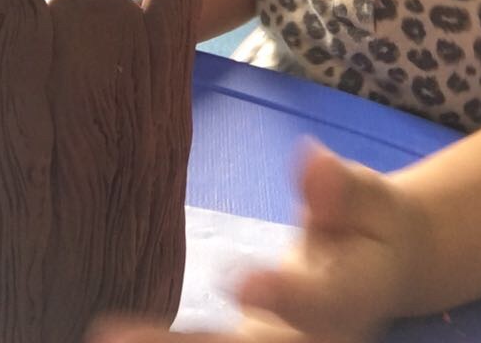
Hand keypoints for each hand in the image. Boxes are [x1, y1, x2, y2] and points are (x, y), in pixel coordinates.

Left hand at [94, 142, 422, 342]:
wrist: (377, 275)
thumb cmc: (366, 225)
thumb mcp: (368, 200)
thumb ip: (339, 189)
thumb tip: (311, 157)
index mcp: (350, 300)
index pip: (319, 306)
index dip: (282, 296)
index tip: (241, 280)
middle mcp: (314, 342)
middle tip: (116, 334)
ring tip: (102, 336)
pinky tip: (110, 335)